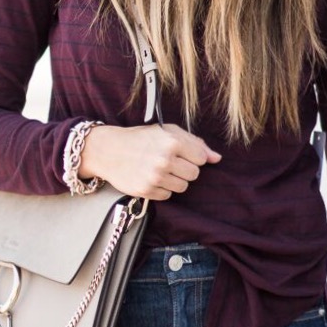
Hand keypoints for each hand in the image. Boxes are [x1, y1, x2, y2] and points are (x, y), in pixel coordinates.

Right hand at [80, 122, 221, 201]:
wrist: (109, 150)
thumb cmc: (141, 138)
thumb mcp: (167, 132)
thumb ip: (195, 143)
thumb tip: (216, 158)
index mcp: (172, 142)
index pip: (201, 158)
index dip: (192, 156)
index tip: (180, 153)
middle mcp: (164, 160)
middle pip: (194, 174)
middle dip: (185, 169)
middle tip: (169, 162)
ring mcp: (155, 177)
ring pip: (183, 187)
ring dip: (174, 180)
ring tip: (160, 170)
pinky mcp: (146, 190)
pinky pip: (167, 195)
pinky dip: (162, 188)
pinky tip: (151, 177)